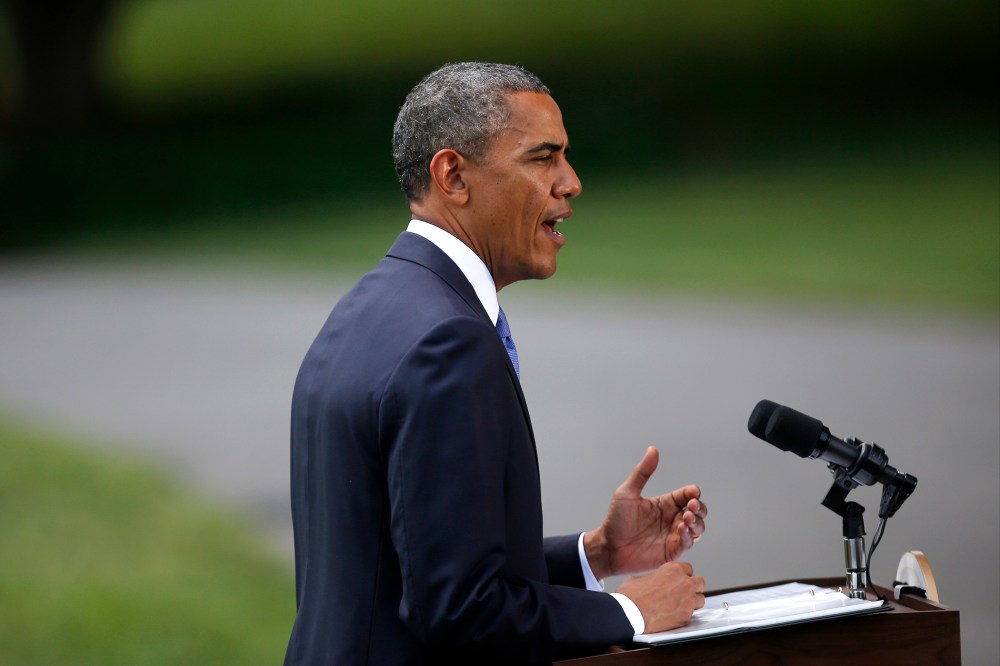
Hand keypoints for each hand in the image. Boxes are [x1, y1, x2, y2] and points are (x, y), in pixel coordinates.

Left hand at [585, 446, 706, 579]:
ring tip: (685, 518)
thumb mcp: (627, 493)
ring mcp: (672, 535)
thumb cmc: (616, 520)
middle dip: (699, 507)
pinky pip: (688, 543)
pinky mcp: (671, 551)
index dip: (693, 493)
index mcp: (664, 503)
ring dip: (696, 522)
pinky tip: (680, 530)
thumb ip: (642, 473)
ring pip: (697, 527)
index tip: (693, 492)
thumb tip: (653, 449)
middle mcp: (671, 518)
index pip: (686, 495)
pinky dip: (689, 536)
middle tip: (691, 507)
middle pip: (697, 511)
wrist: (608, 547)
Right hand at [617, 561, 704, 633]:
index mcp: (673, 569)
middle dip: (693, 587)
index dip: (683, 575)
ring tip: (681, 604)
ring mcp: (688, 600)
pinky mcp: (686, 616)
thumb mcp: (642, 577)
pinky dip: (686, 614)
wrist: (630, 613)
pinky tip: (675, 614)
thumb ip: (656, 576)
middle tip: (684, 592)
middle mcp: (684, 582)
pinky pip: (693, 613)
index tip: (678, 581)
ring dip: (693, 601)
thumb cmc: (632, 595)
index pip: (689, 568)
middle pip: (700, 582)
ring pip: (701, 599)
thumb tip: (656, 580)